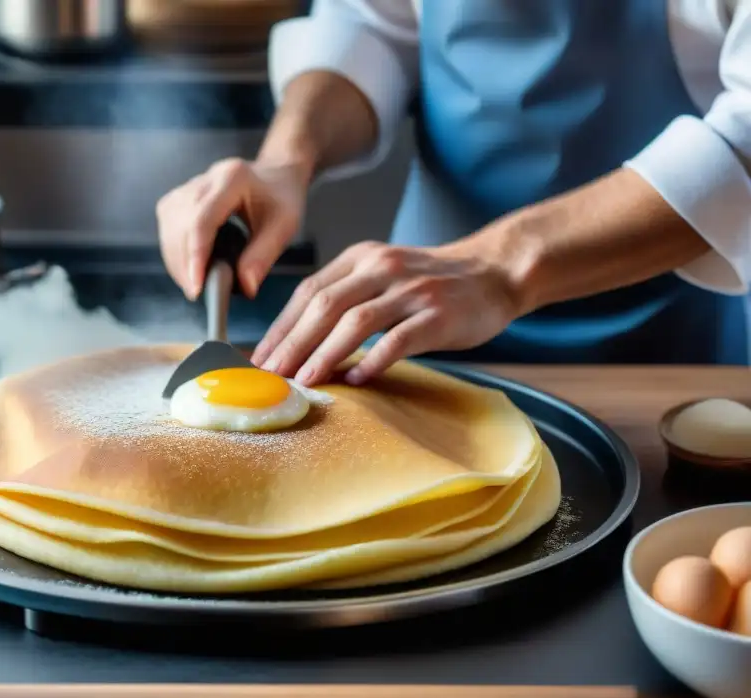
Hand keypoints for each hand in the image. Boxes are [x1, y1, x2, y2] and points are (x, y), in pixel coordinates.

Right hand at [156, 158, 309, 299]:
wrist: (275, 174)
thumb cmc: (281, 199)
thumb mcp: (285, 226)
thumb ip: (264, 256)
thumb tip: (246, 287)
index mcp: (232, 179)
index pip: (202, 220)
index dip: (196, 256)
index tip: (197, 287)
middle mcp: (206, 178)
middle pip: (181, 224)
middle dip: (185, 264)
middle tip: (198, 293)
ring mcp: (190, 185)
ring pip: (169, 225)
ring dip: (176, 259)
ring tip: (194, 282)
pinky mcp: (180, 196)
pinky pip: (168, 224)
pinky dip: (175, 249)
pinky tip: (189, 265)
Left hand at [251, 242, 523, 385]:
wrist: (494, 273)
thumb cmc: (429, 285)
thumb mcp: (382, 277)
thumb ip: (345, 300)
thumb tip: (296, 346)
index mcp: (361, 259)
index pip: (309, 291)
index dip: (281, 326)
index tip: (260, 357)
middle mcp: (382, 268)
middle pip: (325, 306)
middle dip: (293, 343)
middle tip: (272, 375)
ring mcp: (411, 290)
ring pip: (356, 321)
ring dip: (325, 354)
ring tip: (304, 381)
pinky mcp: (437, 313)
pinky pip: (399, 339)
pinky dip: (375, 360)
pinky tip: (357, 380)